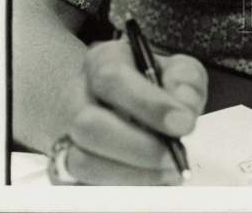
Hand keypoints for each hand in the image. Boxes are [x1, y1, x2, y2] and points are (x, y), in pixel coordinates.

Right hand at [56, 38, 207, 184]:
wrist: (125, 102)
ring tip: (167, 173)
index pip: (113, 78)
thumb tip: (183, 110)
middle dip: (137, 147)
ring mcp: (66, 134)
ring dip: (130, 175)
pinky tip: (149, 183)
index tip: (184, 123)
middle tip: (174, 157)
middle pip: (88, 125)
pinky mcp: (65, 169)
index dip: (149, 103)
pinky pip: (81, 187)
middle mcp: (76, 96)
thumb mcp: (177, 70)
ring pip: (82, 162)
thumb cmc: (154, 84)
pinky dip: (118, 190)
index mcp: (102, 61)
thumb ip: (185, 83)